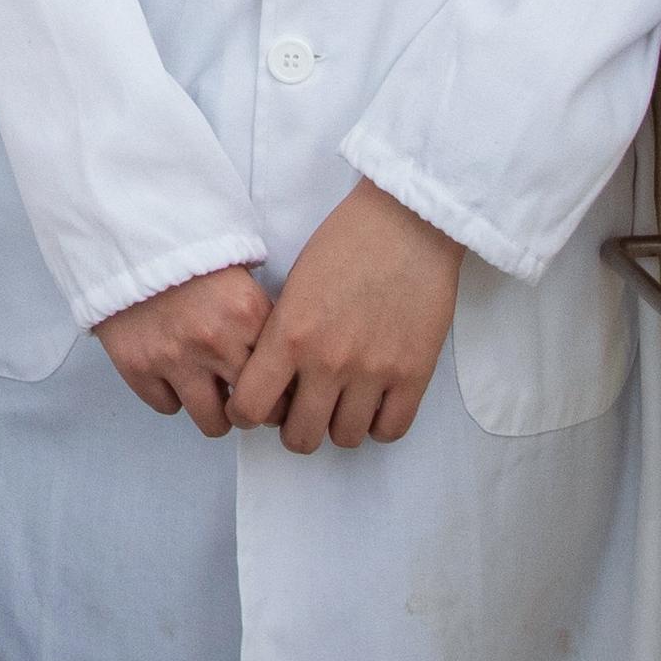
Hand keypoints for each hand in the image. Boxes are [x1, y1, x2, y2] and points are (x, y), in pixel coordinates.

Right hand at [92, 265, 274, 433]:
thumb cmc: (188, 256)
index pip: (283, 379)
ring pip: (212, 423)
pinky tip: (172, 374)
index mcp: (248, 314)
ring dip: (215, 414)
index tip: (277, 393)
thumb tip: (284, 369)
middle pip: (252, 410)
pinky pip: (168, 408)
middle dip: (252, 409)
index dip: (282, 391)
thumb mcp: (240, 278)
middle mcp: (215, 341)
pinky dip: (172, 396)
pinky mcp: (138, 367)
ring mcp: (174, 358)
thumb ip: (261, 322)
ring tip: (210, 396)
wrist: (127, 237)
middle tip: (245, 400)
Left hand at [229, 178, 464, 452]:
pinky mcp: (413, 374)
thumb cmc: (346, 242)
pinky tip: (373, 402)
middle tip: (302, 408)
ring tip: (340, 402)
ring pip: (346, 438)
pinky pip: (390, 430)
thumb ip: (282, 335)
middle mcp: (328, 361)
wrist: (406, 222)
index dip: (247, 414)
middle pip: (300, 437)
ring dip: (338, 425)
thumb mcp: (294, 285)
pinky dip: (378, 423)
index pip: (250, 408)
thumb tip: (274, 379)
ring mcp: (373, 371)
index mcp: (290, 335)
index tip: (254, 406)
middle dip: (295, 427)